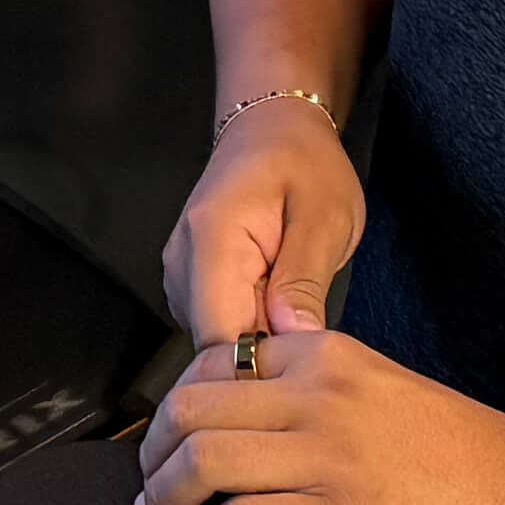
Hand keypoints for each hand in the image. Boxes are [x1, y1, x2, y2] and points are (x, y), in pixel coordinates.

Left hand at [130, 323, 504, 504]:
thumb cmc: (456, 450)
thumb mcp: (377, 382)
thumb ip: (310, 381)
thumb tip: (243, 395)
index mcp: (326, 357)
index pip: (215, 364)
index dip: (176, 404)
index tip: (165, 433)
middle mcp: (320, 399)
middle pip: (195, 409)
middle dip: (154, 449)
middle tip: (146, 478)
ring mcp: (326, 460)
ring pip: (205, 462)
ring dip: (162, 496)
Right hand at [162, 94, 361, 352]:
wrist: (272, 128)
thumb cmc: (305, 166)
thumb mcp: (325, 216)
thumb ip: (304, 279)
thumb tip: (293, 341)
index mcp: (211, 241)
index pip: (218, 338)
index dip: (258, 368)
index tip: (302, 375)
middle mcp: (181, 264)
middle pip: (212, 347)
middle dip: (260, 361)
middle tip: (311, 353)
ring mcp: (180, 276)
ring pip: (213, 343)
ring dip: (255, 347)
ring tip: (298, 328)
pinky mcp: (189, 284)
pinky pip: (216, 326)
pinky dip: (248, 331)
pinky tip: (279, 316)